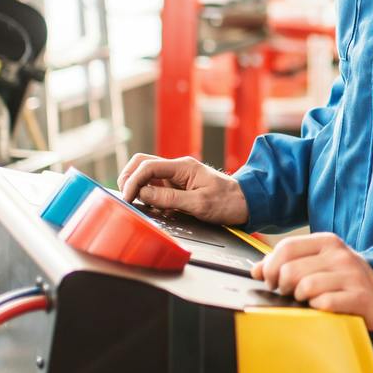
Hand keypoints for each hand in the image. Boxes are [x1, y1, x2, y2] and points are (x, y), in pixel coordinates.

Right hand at [117, 153, 248, 225]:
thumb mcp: (198, 204)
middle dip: (129, 178)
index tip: (127, 198)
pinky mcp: (179, 186)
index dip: (133, 181)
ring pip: (148, 174)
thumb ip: (169, 198)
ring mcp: (178, 176)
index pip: (148, 166)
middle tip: (126, 198)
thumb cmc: (228, 202)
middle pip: (143, 163)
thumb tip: (143, 194)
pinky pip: (157, 186)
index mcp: (183, 167)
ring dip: (138, 187)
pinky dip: (148, 195)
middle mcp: (178, 168)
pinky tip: (151, 208)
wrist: (247, 203)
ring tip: (136, 204)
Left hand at [252, 233, 372, 331]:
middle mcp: (341, 254)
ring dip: (302, 300)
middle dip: (285, 288)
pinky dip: (319, 310)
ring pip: (306, 287)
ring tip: (309, 301)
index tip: (271, 281)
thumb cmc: (340, 282)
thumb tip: (256, 270)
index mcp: (327, 241)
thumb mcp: (315, 264)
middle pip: (291, 270)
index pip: (286, 248)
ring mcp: (353, 274)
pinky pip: (325, 304)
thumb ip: (285, 263)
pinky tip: (324, 309)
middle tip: (292, 294)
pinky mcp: (361, 296)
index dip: (271, 268)